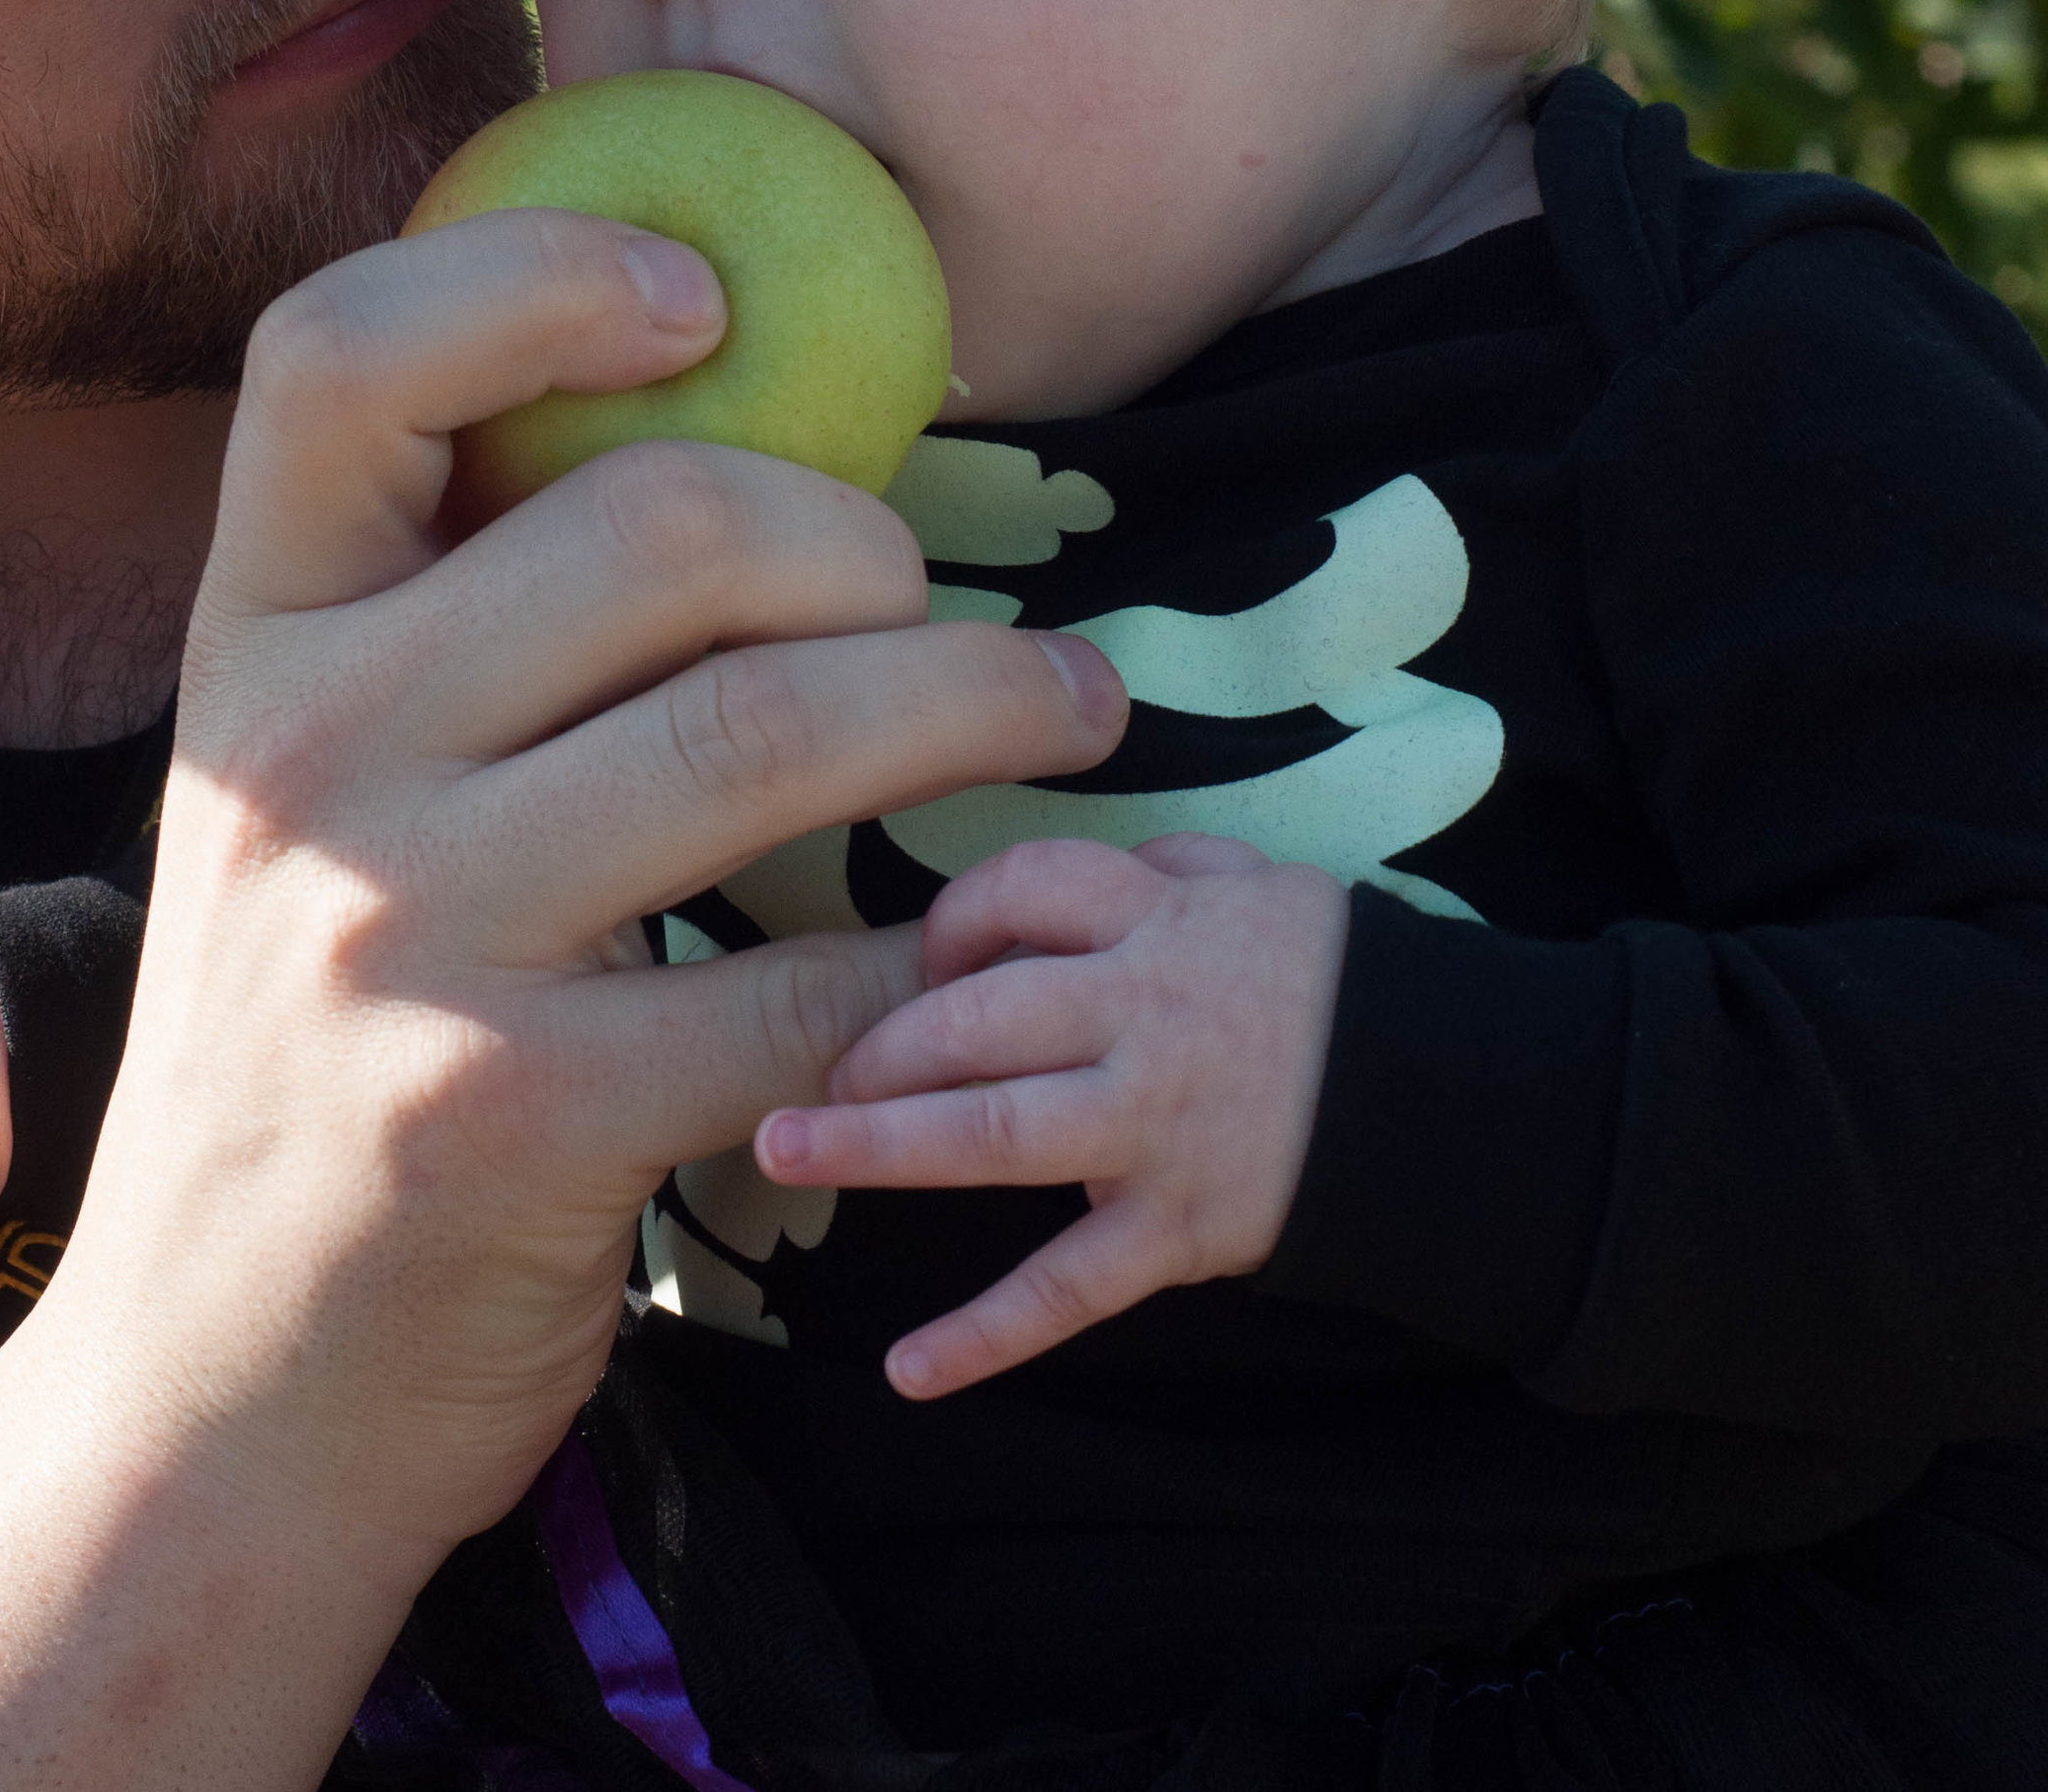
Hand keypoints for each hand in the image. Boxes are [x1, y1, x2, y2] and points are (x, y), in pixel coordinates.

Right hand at [0, 204, 1124, 1788]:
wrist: (215, 1396)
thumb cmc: (312, 1047)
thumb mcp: (301, 799)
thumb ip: (436, 625)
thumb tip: (712, 416)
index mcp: (252, 645)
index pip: (337, 357)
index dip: (533, 275)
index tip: (704, 298)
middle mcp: (307, 762)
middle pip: (658, 527)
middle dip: (875, 543)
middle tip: (956, 596)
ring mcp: (406, 943)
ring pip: (774, 727)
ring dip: (981, 700)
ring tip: (1068, 706)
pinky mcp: (524, 1121)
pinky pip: (813, 982)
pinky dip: (935, 951)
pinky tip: (975, 939)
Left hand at [754, 831, 1348, 1398]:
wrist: (1452, 1099)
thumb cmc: (1334, 980)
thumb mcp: (1259, 882)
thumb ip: (1159, 866)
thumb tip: (1058, 883)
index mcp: (1163, 921)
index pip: (1023, 891)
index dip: (954, 921)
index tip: (922, 964)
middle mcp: (1144, 1018)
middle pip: (980, 1018)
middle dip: (878, 1043)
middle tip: (808, 1076)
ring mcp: (1156, 1128)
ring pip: (995, 1135)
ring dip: (877, 1145)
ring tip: (783, 1150)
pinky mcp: (1179, 1227)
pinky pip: (1069, 1286)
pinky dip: (987, 1334)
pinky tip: (909, 1369)